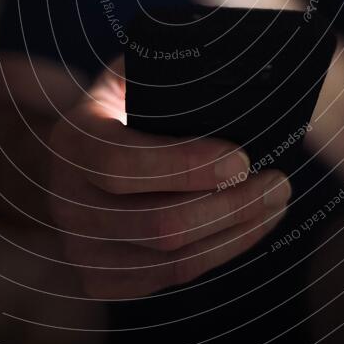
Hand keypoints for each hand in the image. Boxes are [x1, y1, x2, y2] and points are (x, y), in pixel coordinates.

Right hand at [48, 57, 291, 298]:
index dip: (185, 166)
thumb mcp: (137, 70)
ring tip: (275, 201)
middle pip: (156, 224)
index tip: (242, 157)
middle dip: (230, 206)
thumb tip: (233, 62)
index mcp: (72, 139)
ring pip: (171, 261)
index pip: (120, 163)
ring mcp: (79, 246)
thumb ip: (169, 65)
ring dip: (236, 232)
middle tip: (277, 182)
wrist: (89, 148)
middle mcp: (65, 199)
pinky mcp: (101, 278)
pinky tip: (249, 226)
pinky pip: (169, 280)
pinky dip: (220, 254)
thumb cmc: (128, 102)